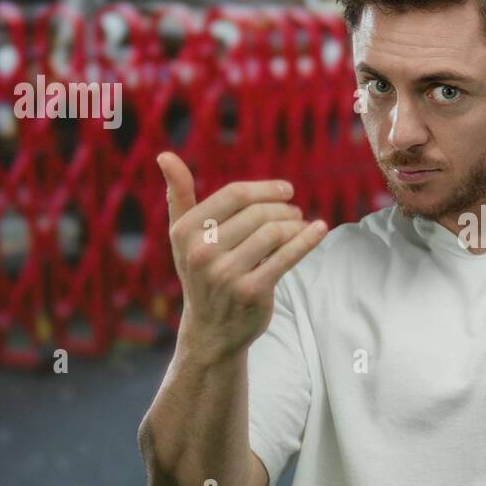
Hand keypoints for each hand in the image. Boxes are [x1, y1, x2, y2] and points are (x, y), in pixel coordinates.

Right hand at [157, 151, 326, 363]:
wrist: (211, 330)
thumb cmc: (201, 273)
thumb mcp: (183, 236)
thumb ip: (179, 195)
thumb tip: (164, 155)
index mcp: (185, 231)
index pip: (235, 194)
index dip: (266, 189)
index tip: (287, 190)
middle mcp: (201, 252)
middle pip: (257, 213)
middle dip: (283, 209)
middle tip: (295, 212)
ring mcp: (226, 274)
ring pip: (274, 232)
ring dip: (295, 225)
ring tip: (301, 225)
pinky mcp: (251, 292)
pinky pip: (286, 257)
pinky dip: (307, 240)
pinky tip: (320, 230)